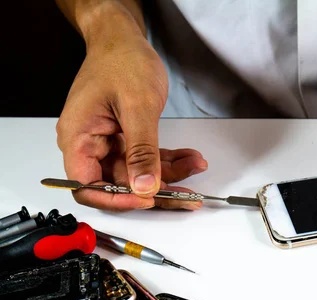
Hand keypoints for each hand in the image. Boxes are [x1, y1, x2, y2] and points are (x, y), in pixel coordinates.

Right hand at [56, 29, 205, 210]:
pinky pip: (147, 158)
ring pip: (138, 173)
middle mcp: (90, 144)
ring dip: (169, 174)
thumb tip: (144, 186)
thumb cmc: (122, 61)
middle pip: (118, 184)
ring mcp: (109, 142)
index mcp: (78, 137)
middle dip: (155, 189)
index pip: (87, 186)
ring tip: (195, 166)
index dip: (116, 199)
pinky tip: (190, 158)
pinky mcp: (126, 137)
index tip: (146, 199)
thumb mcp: (137, 106)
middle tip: (186, 194)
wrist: (125, 40)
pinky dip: (169, 160)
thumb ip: (142, 151)